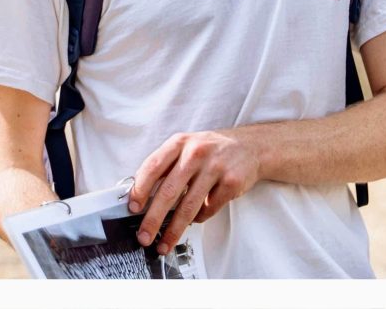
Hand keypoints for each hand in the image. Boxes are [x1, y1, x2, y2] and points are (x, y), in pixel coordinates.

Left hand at [128, 129, 260, 253]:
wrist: (252, 146)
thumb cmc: (212, 150)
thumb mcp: (187, 147)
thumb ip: (166, 166)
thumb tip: (140, 198)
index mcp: (180, 142)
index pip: (153, 166)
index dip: (140, 189)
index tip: (133, 209)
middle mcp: (197, 152)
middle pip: (169, 191)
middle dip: (153, 219)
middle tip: (144, 237)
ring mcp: (216, 166)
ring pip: (188, 206)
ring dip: (174, 230)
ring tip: (164, 244)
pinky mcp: (231, 181)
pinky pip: (208, 208)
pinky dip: (199, 218)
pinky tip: (196, 217)